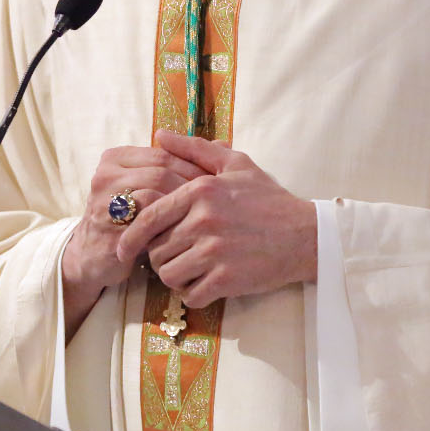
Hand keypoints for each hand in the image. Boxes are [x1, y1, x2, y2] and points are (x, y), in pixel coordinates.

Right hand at [61, 143, 206, 337]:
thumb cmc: (131, 219)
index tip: (220, 180)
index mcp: (116, 158)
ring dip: (184, 204)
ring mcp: (103, 200)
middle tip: (219, 198)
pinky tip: (190, 233)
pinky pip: (146, 222)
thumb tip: (224, 145)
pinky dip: (171, 225)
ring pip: (153, 192)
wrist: (95, 257)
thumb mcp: (152, 187)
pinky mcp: (108, 227)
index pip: (163, 153)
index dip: (194, 164)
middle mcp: (105, 174)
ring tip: (207, 214)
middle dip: (193, 183)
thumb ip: (182, 164)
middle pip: (160, 170)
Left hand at [114, 130, 316, 308]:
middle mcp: (203, 220)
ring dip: (175, 278)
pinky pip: (190, 295)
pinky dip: (194, 294)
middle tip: (177, 257)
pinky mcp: (227, 279)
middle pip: (156, 251)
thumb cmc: (268, 199)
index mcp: (200, 191)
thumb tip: (161, 135)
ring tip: (191, 271)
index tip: (124, 250)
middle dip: (160, 258)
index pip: (149, 218)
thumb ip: (195, 149)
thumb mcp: (236, 164)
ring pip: (169, 275)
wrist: (305, 235)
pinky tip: (206, 285)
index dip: (130, 237)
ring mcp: (215, 251)